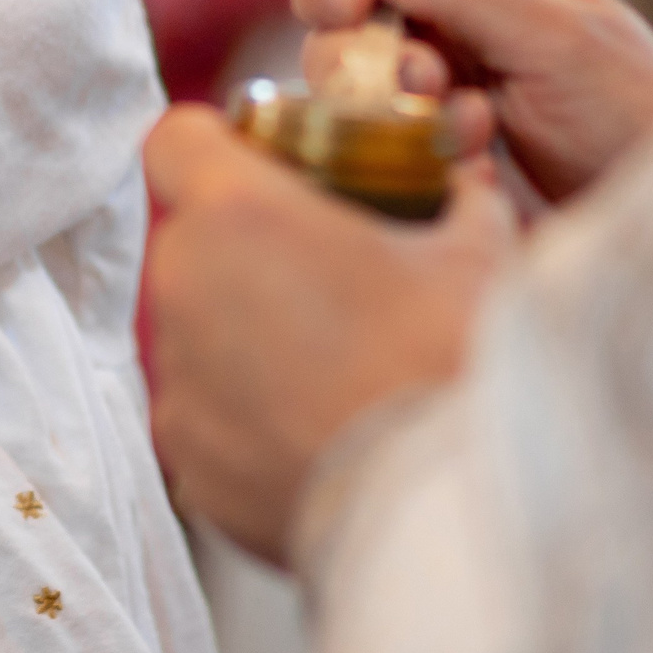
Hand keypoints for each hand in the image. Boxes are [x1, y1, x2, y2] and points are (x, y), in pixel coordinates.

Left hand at [142, 106, 514, 564]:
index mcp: (237, 214)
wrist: (457, 512)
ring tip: (338, 368)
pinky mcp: (188, 464)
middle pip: (194, 241)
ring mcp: (179, 383)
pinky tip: (322, 430)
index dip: (217, 147)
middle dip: (250, 249)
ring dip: (250, 334)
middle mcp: (183, 288)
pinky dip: (250, 415)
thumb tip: (458, 187)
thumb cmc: (462, 362)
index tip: (263, 168)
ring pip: (199, 331)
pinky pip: (208, 415)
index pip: (175, 141)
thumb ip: (449, 199)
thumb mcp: (477, 252)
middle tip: (328, 276)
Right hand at [295, 0, 652, 202]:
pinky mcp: (422, 196)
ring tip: (474, 131)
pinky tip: (477, 178)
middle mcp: (437, 60)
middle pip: (335, 41)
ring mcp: (424, 133)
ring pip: (344, 110)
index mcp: (470, 0)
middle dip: (359, 55)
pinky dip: (411, 168)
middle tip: (420, 79)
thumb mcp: (560, 34)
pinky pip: (368, 176)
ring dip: (394, 112)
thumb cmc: (639, 119)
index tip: (348, 1)